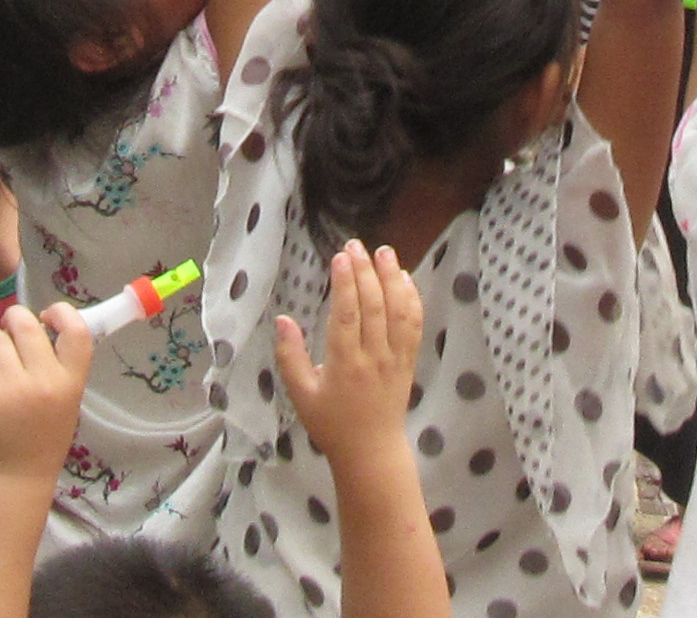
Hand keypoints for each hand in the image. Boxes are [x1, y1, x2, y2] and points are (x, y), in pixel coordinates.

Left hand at [0, 302, 96, 479]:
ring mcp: (11, 388)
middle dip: (13, 321)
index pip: (77, 331)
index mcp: (71, 383)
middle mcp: (44, 382)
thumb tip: (37, 324)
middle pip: (25, 324)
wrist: (14, 476)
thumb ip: (57, 366)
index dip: (61, 312)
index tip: (47, 316)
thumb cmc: (42, 437)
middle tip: (9, 335)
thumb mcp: (66, 401)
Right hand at [272, 242, 424, 456]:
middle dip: (366, 272)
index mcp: (345, 365)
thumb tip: (282, 320)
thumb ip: (290, 357)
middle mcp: (374, 358)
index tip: (341, 257)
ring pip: (398, 312)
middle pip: (374, 307)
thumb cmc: (331, 424)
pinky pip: (414, 325)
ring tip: (385, 252)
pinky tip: (404, 278)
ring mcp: (396, 359)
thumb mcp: (301, 395)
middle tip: (356, 245)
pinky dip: (411, 299)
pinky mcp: (409, 361)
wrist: (371, 451)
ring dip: (393, 278)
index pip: (347, 316)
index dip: (345, 283)